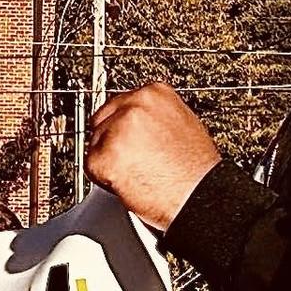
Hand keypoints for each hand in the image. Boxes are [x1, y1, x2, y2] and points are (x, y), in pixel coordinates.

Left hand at [86, 83, 222, 231]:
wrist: (199, 196)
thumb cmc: (196, 169)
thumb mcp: (182, 124)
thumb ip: (154, 117)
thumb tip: (137, 121)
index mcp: (154, 93)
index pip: (119, 104)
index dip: (122, 126)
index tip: (129, 139)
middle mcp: (134, 106)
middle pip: (102, 121)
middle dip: (111, 141)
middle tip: (134, 160)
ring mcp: (117, 130)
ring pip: (95, 144)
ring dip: (109, 160)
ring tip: (139, 171)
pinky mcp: (103, 157)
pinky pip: (91, 166)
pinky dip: (104, 178)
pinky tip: (130, 181)